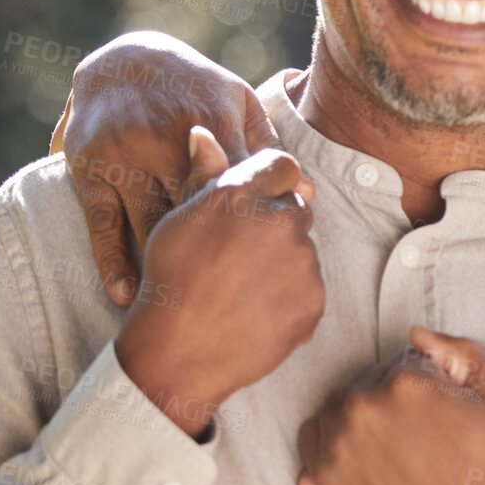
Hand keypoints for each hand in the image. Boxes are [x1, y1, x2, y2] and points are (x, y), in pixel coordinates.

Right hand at [51, 31, 312, 304]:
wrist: (124, 59)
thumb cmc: (196, 89)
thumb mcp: (237, 103)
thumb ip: (268, 149)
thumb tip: (308, 193)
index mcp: (214, 122)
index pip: (241, 188)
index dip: (255, 233)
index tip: (266, 275)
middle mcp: (168, 139)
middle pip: (198, 210)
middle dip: (215, 258)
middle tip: (228, 306)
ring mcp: (126, 155)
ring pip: (151, 222)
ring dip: (165, 270)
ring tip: (183, 314)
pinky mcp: (89, 168)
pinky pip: (102, 223)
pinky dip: (113, 262)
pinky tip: (127, 296)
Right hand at [114, 126, 324, 436]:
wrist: (178, 351)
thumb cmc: (170, 280)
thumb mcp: (178, 220)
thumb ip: (203, 175)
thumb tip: (204, 134)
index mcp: (244, 195)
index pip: (282, 166)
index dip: (270, 182)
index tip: (256, 203)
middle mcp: (280, 222)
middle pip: (296, 208)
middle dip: (276, 223)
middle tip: (240, 254)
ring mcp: (302, 263)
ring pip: (303, 250)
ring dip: (282, 261)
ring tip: (242, 287)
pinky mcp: (314, 301)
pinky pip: (308, 288)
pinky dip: (289, 296)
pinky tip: (255, 308)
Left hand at [297, 327, 484, 484]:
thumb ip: (464, 355)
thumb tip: (416, 333)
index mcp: (406, 383)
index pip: (400, 363)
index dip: (420, 383)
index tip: (432, 409)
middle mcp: (364, 408)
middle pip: (365, 383)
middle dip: (386, 399)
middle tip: (415, 431)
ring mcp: (340, 445)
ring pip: (337, 409)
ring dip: (358, 417)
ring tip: (392, 444)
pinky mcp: (326, 479)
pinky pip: (314, 441)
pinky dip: (333, 441)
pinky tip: (365, 456)